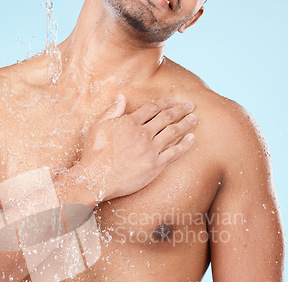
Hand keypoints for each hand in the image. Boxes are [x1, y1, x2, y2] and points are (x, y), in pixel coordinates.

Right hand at [76, 95, 196, 201]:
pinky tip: (192, 139)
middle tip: (189, 105)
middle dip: (180, 109)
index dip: (164, 102)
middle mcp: (142, 133)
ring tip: (194, 118)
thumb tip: (121, 97)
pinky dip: (185, 145)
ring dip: (186, 123)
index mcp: (129, 122)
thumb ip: (112, 111)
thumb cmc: (94, 154)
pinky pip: (175, 152)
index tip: (172, 100)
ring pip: (173, 132)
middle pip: (166, 117)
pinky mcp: (155, 165)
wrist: (96, 178)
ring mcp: (150, 150)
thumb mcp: (98, 127)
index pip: (152, 108)